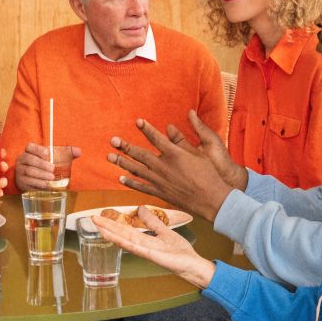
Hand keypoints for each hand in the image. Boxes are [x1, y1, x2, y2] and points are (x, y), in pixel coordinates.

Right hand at [15, 143, 80, 190]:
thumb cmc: (43, 166)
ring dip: (41, 175)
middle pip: (30, 160)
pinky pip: (29, 183)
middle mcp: (22, 160)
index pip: (30, 147)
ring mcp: (20, 172)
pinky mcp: (21, 183)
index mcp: (28, 151)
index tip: (48, 153)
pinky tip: (47, 186)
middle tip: (52, 169)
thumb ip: (66, 153)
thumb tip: (79, 152)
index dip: (38, 149)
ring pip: (29, 172)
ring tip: (51, 178)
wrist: (29, 179)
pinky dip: (39, 185)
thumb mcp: (52, 158)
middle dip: (42, 164)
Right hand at [91, 207, 214, 287]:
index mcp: (145, 240)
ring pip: (126, 241)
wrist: (191, 264)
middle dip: (108, 227)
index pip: (126, 230)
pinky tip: (117, 239)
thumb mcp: (164, 231)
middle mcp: (143, 246)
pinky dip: (126, 243)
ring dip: (112, 234)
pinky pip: (137, 248)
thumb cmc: (180, 251)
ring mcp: (146, 251)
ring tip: (99, 227)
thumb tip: (141, 209)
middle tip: (93, 218)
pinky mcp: (153, 256)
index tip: (102, 216)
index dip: (114, 223)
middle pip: (122, 234)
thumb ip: (152, 221)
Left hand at [108, 112, 245, 219]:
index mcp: (174, 154)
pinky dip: (131, 182)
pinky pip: (142, 187)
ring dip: (122, 163)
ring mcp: (160, 181)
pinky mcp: (161, 192)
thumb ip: (182, 140)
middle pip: (140, 154)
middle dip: (125, 146)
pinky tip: (120, 178)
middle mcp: (164, 167)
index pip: (156, 138)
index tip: (136, 121)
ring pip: (137, 170)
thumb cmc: (209, 174)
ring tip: (110, 156)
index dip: (146, 129)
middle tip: (112, 140)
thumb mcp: (198, 153)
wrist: (211, 199)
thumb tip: (169, 127)